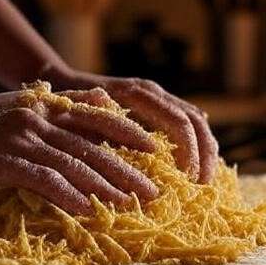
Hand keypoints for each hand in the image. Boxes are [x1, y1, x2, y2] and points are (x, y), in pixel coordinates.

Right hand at [0, 89, 158, 214]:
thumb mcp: (23, 104)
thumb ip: (62, 106)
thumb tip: (102, 101)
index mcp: (48, 107)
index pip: (100, 118)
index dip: (130, 133)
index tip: (156, 150)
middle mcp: (42, 121)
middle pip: (95, 148)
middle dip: (128, 171)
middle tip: (154, 191)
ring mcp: (25, 140)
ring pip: (76, 165)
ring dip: (106, 188)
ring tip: (129, 205)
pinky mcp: (6, 162)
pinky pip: (45, 180)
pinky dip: (68, 195)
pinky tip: (86, 210)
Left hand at [46, 68, 217, 182]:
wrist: (59, 81)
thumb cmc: (67, 105)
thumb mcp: (80, 116)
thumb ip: (102, 123)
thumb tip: (128, 142)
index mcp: (139, 93)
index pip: (179, 122)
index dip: (189, 151)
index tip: (189, 178)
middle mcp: (155, 92)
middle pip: (195, 121)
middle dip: (204, 154)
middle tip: (203, 184)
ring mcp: (160, 97)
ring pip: (198, 121)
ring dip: (206, 151)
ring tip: (205, 179)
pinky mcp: (161, 107)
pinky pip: (190, 123)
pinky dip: (199, 145)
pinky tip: (199, 166)